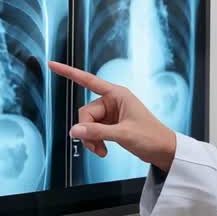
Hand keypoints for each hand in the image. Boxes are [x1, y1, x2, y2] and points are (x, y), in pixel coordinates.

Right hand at [47, 61, 177, 170]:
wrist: (163, 150)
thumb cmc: (151, 136)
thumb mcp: (123, 134)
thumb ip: (97, 132)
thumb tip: (75, 131)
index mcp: (118, 94)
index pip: (88, 80)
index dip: (69, 72)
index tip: (53, 64)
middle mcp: (113, 101)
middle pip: (86, 112)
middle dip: (87, 130)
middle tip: (95, 145)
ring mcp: (111, 114)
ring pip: (88, 124)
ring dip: (91, 139)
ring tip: (101, 150)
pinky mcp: (111, 125)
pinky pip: (93, 131)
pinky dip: (95, 141)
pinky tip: (103, 150)